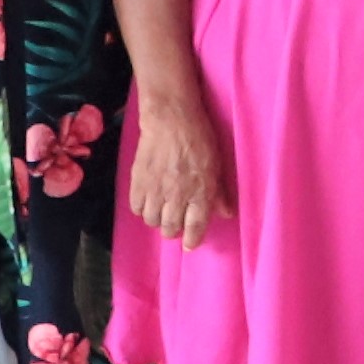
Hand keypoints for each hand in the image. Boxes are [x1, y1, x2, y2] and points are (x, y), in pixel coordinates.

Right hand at [122, 86, 218, 244]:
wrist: (170, 117)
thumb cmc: (199, 137)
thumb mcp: (217, 164)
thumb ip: (220, 192)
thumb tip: (226, 214)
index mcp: (201, 191)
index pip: (195, 227)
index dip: (192, 240)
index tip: (189, 245)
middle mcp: (177, 195)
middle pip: (170, 228)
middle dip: (173, 230)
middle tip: (174, 223)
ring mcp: (155, 189)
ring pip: (152, 221)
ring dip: (157, 219)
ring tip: (161, 210)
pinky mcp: (138, 181)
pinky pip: (136, 208)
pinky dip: (141, 208)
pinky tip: (147, 200)